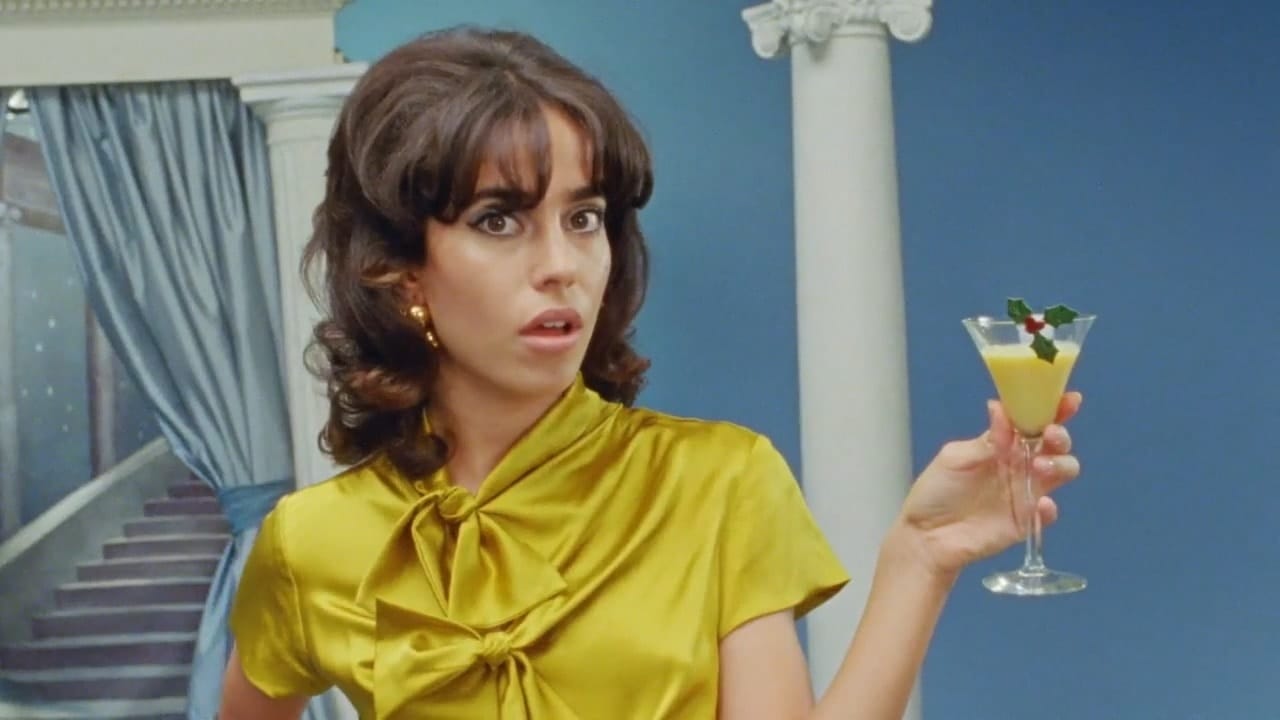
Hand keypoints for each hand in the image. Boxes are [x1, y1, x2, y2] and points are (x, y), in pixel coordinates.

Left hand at [895, 393, 1083, 577]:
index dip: (1053, 409)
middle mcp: (1019, 464)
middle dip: (1060, 436)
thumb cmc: (936, 491)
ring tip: (1039, 467)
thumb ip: (986, 440)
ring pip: (1062, 472)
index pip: (1031, 421)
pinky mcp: (1026, 520)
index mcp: (1002, 444)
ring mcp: (1025, 492)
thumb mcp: (955, 458)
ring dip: (1060, 464)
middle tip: (1050, 435)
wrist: (926, 535)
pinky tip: (1040, 504)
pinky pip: (1049, 513)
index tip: (1070, 400)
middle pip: (1054, 445)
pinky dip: (1050, 508)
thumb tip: (1000, 408)